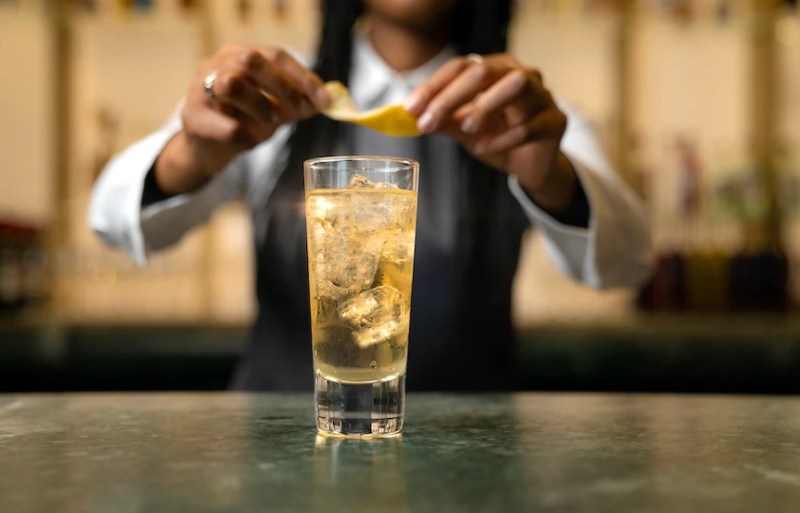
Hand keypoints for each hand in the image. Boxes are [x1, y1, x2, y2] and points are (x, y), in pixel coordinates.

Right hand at [156, 44, 329, 193]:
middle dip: (282, 86)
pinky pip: (226, 126)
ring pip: (231, 85)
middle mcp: (216, 64)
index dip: (302, 77)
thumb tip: (327, 102)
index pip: (275, 55)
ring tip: (270, 122)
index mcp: (238, 55)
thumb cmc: (241, 120)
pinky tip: (250, 139)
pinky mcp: (193, 118)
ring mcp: (199, 89)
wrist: (206, 148)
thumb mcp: (272, 108)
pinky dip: (246, 134)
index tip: (324, 100)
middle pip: (249, 60)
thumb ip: (297, 104)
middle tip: (299, 110)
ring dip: (260, 105)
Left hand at [405, 54, 575, 208]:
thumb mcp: (465, 130)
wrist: (530, 166)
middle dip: (451, 97)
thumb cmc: (498, 138)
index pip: (462, 66)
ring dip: (485, 106)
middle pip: (485, 72)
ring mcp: (542, 96)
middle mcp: (521, 74)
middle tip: (428, 122)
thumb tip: (411, 116)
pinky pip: (528, 125)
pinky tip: (483, 149)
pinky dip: (501, 138)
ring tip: (466, 129)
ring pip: (515, 86)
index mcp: (497, 69)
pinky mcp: (554, 121)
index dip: (434, 86)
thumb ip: (443, 120)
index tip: (411, 108)